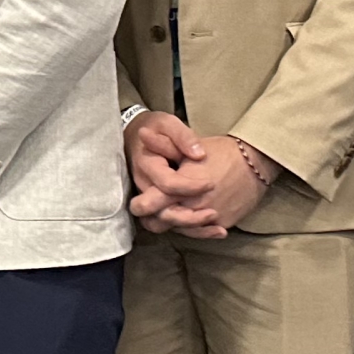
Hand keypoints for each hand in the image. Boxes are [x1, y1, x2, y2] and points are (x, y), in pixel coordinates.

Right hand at [125, 112, 212, 227]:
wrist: (136, 135)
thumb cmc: (156, 128)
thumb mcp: (168, 123)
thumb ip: (183, 138)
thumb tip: (199, 154)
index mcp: (147, 166)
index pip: (168, 184)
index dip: (190, 187)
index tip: (211, 183)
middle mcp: (144, 187)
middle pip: (161, 213)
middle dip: (188, 217)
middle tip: (213, 212)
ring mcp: (148, 198)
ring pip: (163, 224)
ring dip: (191, 228)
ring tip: (218, 225)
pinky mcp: (156, 204)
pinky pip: (170, 224)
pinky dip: (194, 230)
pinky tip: (218, 229)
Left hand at [128, 118, 271, 236]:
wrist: (255, 162)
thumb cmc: (221, 151)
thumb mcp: (188, 147)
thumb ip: (162, 146)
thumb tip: (142, 134)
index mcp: (179, 188)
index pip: (147, 205)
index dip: (140, 205)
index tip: (141, 200)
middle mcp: (191, 208)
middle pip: (160, 223)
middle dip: (154, 217)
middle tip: (154, 207)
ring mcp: (208, 219)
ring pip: (180, 230)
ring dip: (173, 222)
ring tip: (172, 210)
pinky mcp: (223, 224)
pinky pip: (201, 232)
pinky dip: (194, 227)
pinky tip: (192, 217)